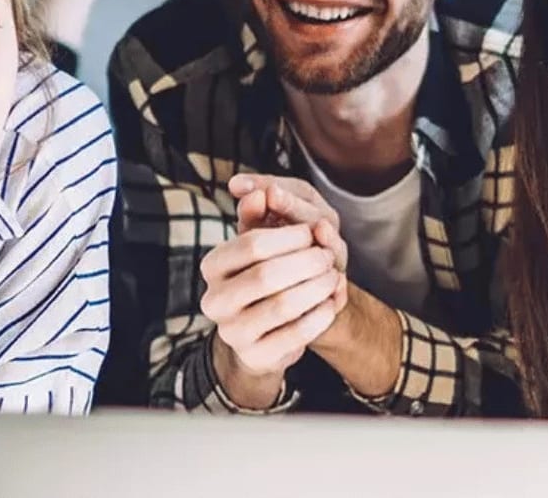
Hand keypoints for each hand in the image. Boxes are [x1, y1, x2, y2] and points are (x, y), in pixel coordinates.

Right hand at [200, 177, 346, 407]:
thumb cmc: (266, 278)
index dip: (288, 236)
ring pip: (282, 305)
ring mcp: (233, 332)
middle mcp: (215, 300)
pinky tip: (331, 302)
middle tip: (329, 257)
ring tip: (334, 276)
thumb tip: (260, 191)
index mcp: (212, 267)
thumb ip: (261, 216)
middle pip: (266, 275)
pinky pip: (295, 334)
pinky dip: (319, 315)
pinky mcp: (256, 356)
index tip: (313, 230)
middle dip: (306, 262)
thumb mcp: (263, 245)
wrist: (265, 335)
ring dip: (316, 287)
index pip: (251, 244)